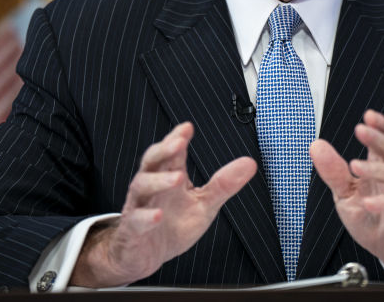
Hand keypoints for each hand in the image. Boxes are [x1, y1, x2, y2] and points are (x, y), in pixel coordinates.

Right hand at [71, 122, 256, 287]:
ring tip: (177, 178)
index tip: (188, 127)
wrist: (147, 255)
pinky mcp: (133, 229)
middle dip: (164, 150)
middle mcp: (152, 187)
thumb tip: (250, 163)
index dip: (177, 138)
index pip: (171, 152)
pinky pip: (136, 219)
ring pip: (142, 186)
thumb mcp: (204, 205)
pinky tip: (158, 215)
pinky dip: (146, 217)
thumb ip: (224, 184)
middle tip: (179, 143)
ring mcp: (140, 206)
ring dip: (159, 181)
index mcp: (170, 176)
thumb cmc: (174, 225)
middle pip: (152, 161)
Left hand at [309, 109, 383, 281]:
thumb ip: (334, 171)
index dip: (379, 126)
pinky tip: (369, 203)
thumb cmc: (374, 220)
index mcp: (383, 167)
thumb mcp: (347, 194)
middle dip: (377, 138)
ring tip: (355, 166)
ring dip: (375, 168)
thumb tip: (316, 146)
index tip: (369, 115)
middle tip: (360, 130)